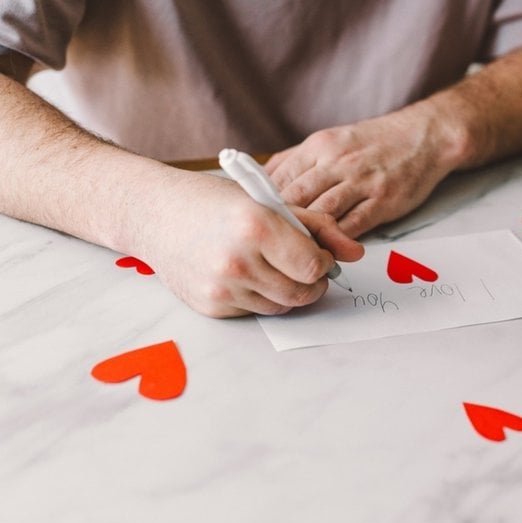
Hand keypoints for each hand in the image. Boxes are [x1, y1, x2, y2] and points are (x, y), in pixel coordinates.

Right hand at [140, 173, 363, 317]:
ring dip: (289, 291)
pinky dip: (261, 297)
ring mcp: (222, 288)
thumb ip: (317, 225)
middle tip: (303, 265)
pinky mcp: (211, 306)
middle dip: (312, 282)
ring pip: (282, 306)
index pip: (314, 266)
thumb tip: (356, 254)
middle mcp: (238, 261)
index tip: (316, 253)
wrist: (153, 213)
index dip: (323, 262)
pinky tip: (247, 274)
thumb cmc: (213, 201)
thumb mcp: (268, 201)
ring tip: (274, 267)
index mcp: (256, 227)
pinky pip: (255, 311)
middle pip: (302, 292)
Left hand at [264, 108, 462, 237]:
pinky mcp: (383, 200)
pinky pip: (353, 225)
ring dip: (306, 237)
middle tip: (266, 246)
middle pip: (295, 197)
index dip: (263, 205)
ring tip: (293, 255)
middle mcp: (337, 162)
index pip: (279, 178)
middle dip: (279, 224)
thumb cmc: (374, 143)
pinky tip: (326, 252)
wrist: (423, 136)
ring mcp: (361, 181)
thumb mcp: (330, 140)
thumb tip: (260, 178)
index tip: (254, 224)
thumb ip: (296, 159)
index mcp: (319, 146)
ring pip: (322, 213)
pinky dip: (336, 241)